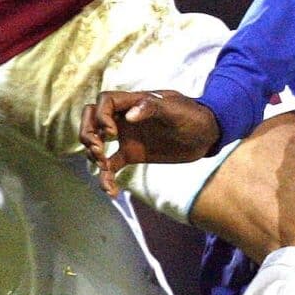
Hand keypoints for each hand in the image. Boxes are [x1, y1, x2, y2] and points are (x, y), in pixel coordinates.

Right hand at [80, 89, 222, 193]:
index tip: (113, 134)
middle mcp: (125, 118)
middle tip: (98, 150)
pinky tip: (111, 192)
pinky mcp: (131, 155)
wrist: (207, 134)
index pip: (104, 102)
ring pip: (96, 142)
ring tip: (104, 168)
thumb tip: (129, 116)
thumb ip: (153, 108)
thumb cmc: (193, 115)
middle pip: (91, 118)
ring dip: (93, 156)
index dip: (101, 117)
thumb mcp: (175, 110)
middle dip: (87, 134)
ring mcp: (126, 137)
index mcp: (133, 102)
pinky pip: (111, 166)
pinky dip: (107, 178)